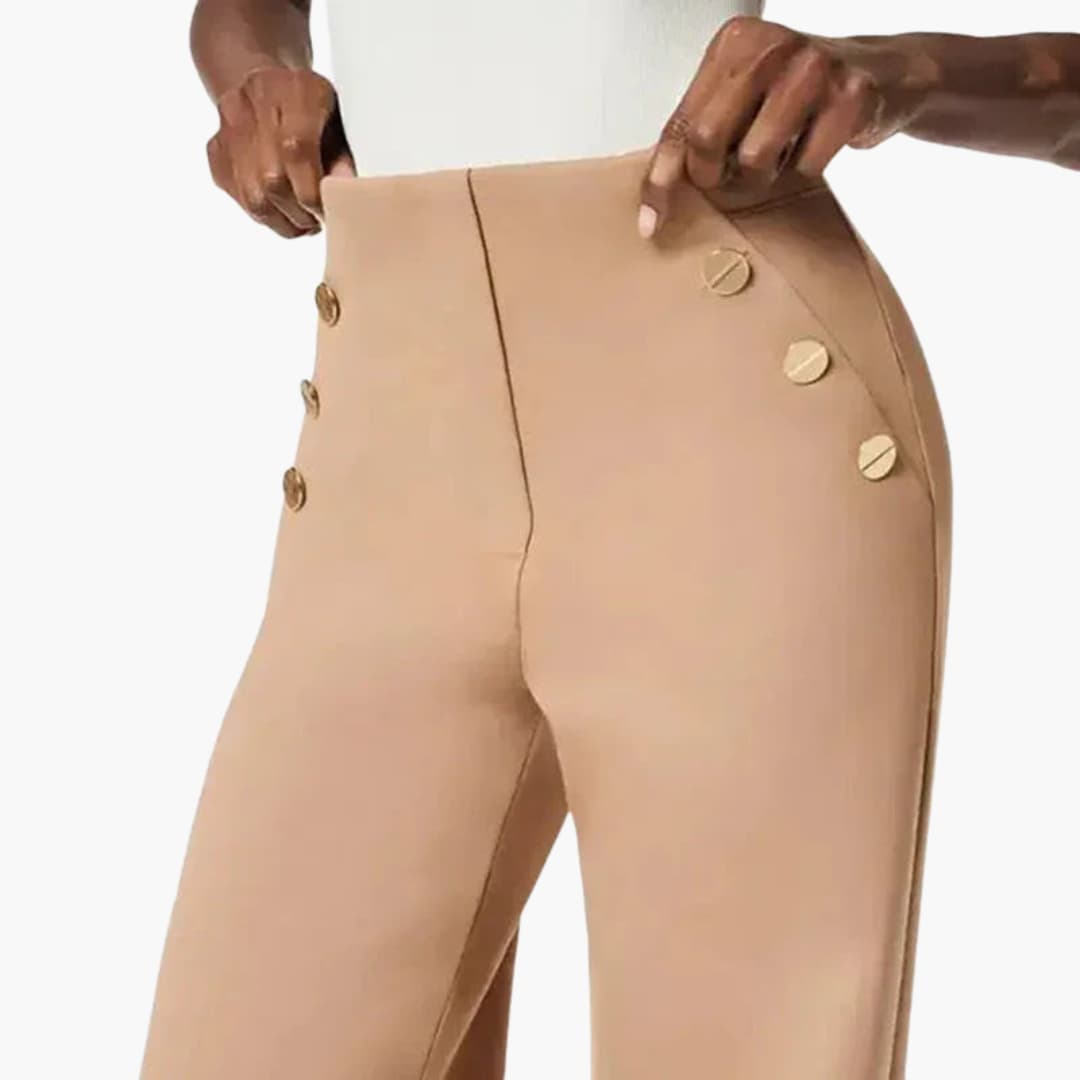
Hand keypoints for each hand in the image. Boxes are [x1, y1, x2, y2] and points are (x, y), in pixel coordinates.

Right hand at [206, 67, 356, 237]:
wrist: (267, 83)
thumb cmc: (312, 108)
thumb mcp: (337, 120)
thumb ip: (342, 156)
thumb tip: (346, 194)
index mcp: (295, 89)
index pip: (297, 150)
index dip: (313, 193)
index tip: (328, 213)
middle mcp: (254, 101)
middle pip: (272, 179)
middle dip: (300, 213)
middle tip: (318, 220)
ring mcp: (228, 125)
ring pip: (254, 197)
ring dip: (283, 220)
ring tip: (302, 220)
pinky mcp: (216, 150)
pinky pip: (240, 197)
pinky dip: (265, 214)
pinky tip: (282, 209)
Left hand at [639, 16, 915, 238]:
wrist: (882, 73)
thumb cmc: (798, 93)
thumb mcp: (743, 97)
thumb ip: (701, 129)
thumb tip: (658, 195)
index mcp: (734, 44)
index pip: (682, 123)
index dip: (662, 178)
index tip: (652, 221)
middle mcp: (770, 46)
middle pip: (709, 139)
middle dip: (716, 175)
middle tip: (732, 176)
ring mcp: (813, 67)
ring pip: (755, 158)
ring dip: (764, 174)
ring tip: (780, 153)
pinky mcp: (850, 95)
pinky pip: (806, 165)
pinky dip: (806, 168)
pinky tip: (815, 143)